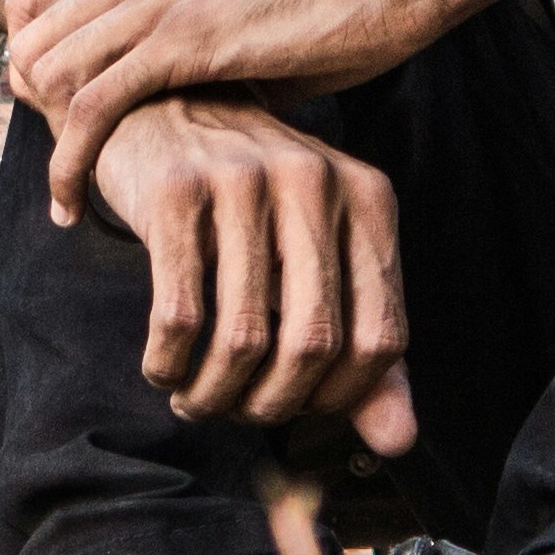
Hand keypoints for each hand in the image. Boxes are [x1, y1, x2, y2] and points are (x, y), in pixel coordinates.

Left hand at [12, 0, 458, 225]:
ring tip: (68, 198)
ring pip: (45, 70)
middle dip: (30, 111)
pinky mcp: (184, 40)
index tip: (55, 125)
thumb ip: (206, 55)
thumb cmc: (337, 5)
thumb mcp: (245, 21)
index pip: (37, 2)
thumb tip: (200, 110)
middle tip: (62, 171)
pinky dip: (71, 162)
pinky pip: (91, 103)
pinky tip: (78, 206)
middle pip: (27, 39)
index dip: (32, 64)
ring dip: (47, 142)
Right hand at [94, 94, 418, 453]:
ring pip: (241, 338)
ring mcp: (243, 180)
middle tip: (239, 412)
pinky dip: (168, 365)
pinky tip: (163, 369)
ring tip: (195, 399)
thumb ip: (361, 345)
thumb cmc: (246, 201)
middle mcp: (314, 181)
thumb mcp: (316, 256)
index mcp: (367, 197)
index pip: (382, 338)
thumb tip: (399, 443)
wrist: (155, 110)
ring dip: (213, 394)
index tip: (300, 408)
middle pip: (312, 343)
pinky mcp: (173, 190)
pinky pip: (178, 314)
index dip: (341, 397)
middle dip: (271, 404)